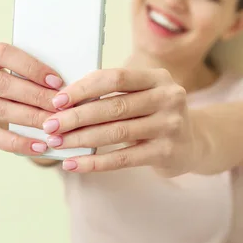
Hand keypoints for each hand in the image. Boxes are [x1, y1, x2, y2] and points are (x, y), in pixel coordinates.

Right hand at [0, 42, 63, 154]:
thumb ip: (22, 70)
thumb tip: (59, 84)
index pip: (4, 54)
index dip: (32, 67)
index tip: (56, 82)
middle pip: (3, 84)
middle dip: (36, 96)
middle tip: (60, 106)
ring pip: (0, 109)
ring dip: (31, 118)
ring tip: (53, 124)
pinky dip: (18, 142)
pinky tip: (38, 146)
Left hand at [41, 68, 205, 176]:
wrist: (192, 143)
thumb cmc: (155, 115)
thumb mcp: (143, 96)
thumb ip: (114, 94)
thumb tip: (64, 102)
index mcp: (158, 78)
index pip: (115, 78)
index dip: (84, 88)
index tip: (58, 100)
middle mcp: (168, 97)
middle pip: (114, 106)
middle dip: (77, 117)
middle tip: (50, 125)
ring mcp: (170, 125)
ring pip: (117, 132)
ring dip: (81, 139)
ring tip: (57, 143)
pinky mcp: (167, 152)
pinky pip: (124, 158)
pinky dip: (95, 162)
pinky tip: (74, 164)